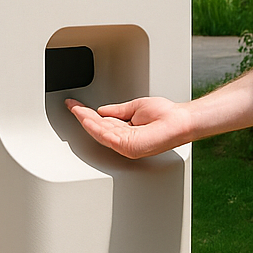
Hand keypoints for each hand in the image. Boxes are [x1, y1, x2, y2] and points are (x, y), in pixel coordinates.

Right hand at [64, 96, 193, 158]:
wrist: (180, 120)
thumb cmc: (167, 116)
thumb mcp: (135, 107)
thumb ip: (117, 111)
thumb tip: (102, 110)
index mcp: (126, 131)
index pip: (102, 124)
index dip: (87, 114)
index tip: (76, 106)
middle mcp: (125, 140)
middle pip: (98, 129)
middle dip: (83, 117)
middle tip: (72, 106)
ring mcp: (126, 145)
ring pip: (99, 132)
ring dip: (86, 120)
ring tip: (77, 109)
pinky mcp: (129, 146)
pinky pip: (107, 135)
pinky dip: (95, 125)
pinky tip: (87, 116)